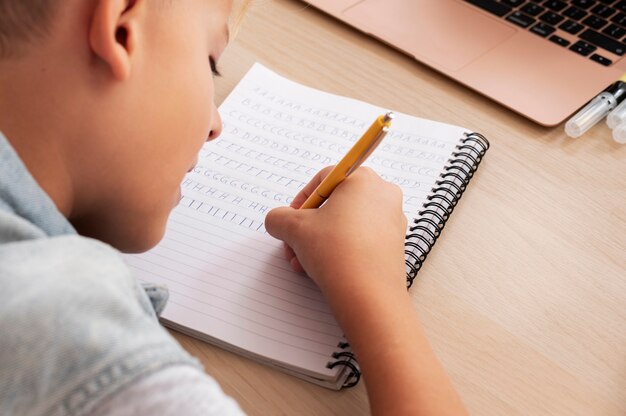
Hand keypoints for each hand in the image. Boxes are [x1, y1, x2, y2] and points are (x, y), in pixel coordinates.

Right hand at [265, 167, 407, 302]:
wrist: (368, 294)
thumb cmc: (337, 252)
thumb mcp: (295, 228)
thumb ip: (279, 217)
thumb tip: (277, 220)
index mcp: (363, 179)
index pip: (324, 180)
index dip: (302, 200)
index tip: (291, 219)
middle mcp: (383, 194)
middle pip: (336, 204)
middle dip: (309, 227)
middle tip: (294, 244)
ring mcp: (393, 220)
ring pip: (347, 224)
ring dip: (321, 241)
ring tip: (304, 263)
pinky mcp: (395, 245)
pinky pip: (361, 240)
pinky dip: (342, 250)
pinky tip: (325, 269)